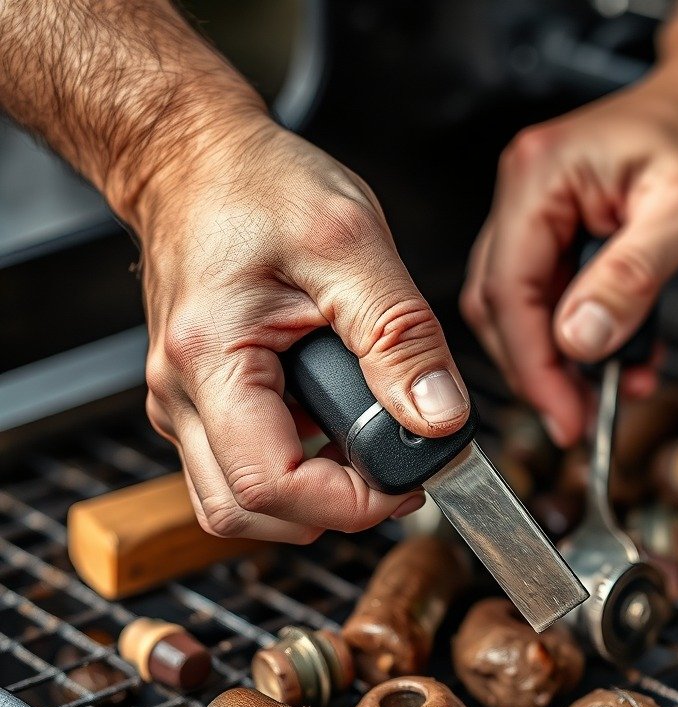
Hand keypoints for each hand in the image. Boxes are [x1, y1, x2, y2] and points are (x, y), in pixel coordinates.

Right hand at [138, 119, 469, 542]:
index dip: (351, 504)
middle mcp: (179, 395)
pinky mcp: (197, 407)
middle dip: (331, 511)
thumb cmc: (259, 187)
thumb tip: (439, 419)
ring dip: (309, 500)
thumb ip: (401, 337)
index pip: (271, 484)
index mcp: (210, 357)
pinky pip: (239, 474)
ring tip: (364, 449)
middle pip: (244, 513)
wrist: (196, 164)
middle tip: (391, 471)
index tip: (407, 482)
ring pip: (237, 506)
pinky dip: (293, 475)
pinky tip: (331, 434)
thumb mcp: (352, 244)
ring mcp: (181, 406)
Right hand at [461, 62, 677, 447]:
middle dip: (542, 370)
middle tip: (579, 416)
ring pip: (527, 309)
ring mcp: (543, 212)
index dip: (534, 365)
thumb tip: (581, 339)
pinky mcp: (564, 230)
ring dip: (565, 359)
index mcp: (542, 179)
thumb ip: (631, 279)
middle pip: (504, 306)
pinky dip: (586, 336)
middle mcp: (529, 192)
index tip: (564, 414)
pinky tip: (625, 355)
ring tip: (613, 387)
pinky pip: (557, 297)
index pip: (511, 292)